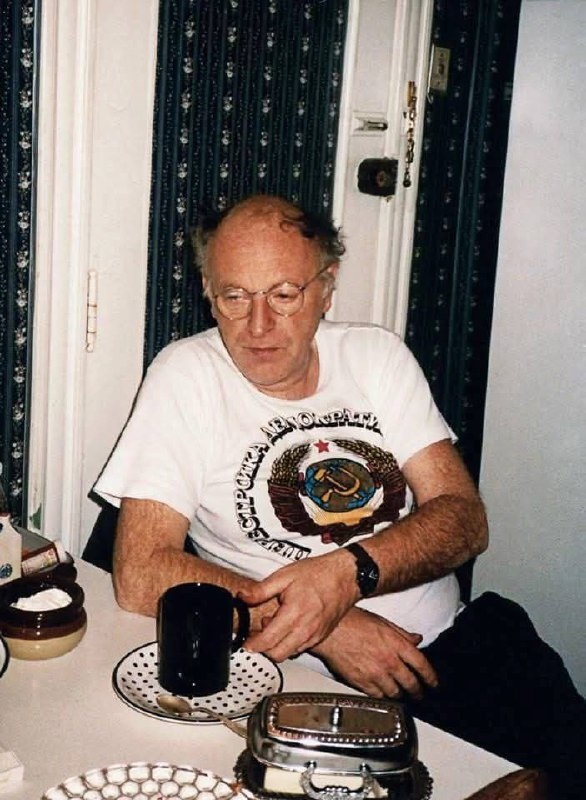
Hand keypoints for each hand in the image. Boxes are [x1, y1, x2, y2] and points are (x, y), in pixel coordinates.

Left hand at [239, 550, 357, 660]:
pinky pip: (301, 648)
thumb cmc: (318, 574)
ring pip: (290, 653)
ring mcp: (315, 635)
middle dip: (264, 649)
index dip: (253, 645)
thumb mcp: (285, 575)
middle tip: (258, 635)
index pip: (268, 640)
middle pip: (278, 654)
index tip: (246, 643)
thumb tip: (243, 596)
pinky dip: (291, 643)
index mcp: (294, 614)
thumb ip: (261, 589)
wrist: (346, 576)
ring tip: (274, 625)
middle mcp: (306, 629)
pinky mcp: (321, 636)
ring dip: (278, 646)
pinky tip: (289, 626)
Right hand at [312, 607, 437, 699]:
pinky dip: (383, 697)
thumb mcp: (382, 621)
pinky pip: (377, 696)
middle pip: (411, 683)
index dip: (431, 677)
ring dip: (400, 695)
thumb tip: (416, 639)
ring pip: (395, 693)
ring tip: (402, 696)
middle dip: (418, 692)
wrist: (329, 629)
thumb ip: (402, 634)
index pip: (422, 665)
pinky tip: (383, 695)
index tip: (434, 683)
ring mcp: (375, 674)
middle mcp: (389, 661)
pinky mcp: (361, 682)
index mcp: (396, 644)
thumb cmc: (352, 621)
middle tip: (420, 695)